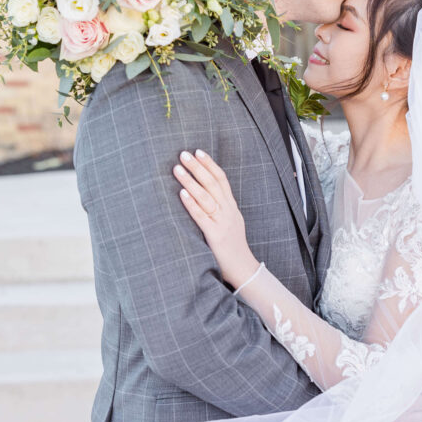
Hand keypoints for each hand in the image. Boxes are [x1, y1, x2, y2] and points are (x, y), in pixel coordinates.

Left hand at [173, 150, 260, 288]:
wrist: (244, 269)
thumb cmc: (232, 247)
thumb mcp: (230, 222)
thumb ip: (220, 209)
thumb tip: (203, 194)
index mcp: (232, 207)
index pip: (222, 179)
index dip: (210, 164)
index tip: (198, 151)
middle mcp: (228, 211)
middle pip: (213, 183)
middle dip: (198, 167)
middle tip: (183, 154)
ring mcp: (222, 222)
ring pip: (206, 196)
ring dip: (190, 180)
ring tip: (177, 169)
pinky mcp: (215, 235)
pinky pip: (202, 216)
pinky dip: (192, 203)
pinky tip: (182, 193)